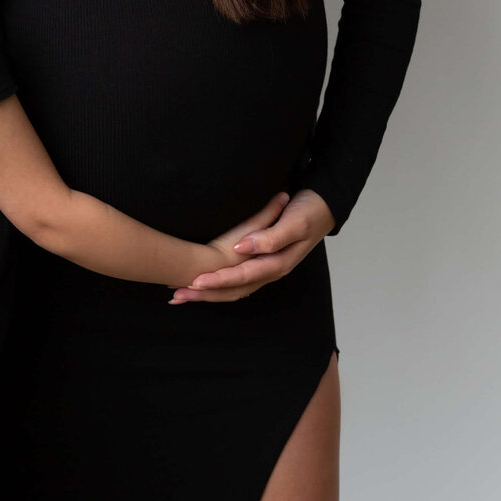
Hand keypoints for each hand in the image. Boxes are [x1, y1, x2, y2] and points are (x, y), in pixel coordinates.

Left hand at [170, 188, 334, 304]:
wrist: (323, 206)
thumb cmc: (309, 211)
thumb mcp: (294, 223)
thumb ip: (271, 237)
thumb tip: (243, 248)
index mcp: (277, 262)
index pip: (242, 276)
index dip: (219, 280)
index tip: (195, 281)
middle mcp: (270, 270)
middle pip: (234, 289)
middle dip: (205, 294)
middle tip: (177, 294)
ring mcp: (266, 268)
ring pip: (234, 289)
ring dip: (208, 294)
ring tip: (179, 295)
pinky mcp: (262, 262)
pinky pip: (238, 282)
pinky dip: (219, 286)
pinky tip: (203, 286)